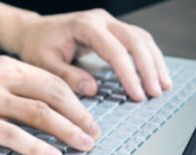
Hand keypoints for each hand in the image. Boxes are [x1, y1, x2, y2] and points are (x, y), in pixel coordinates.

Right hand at [0, 56, 100, 154]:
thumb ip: (11, 89)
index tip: (89, 118)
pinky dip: (36, 146)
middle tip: (94, 134)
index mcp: (5, 67)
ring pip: (38, 113)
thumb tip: (42, 109)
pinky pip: (12, 134)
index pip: (52, 80)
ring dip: (66, 131)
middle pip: (53, 94)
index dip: (77, 101)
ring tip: (82, 145)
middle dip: (79, 116)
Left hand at [1, 9, 171, 100]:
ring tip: (163, 86)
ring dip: (154, 62)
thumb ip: (68, 77)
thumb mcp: (45, 65)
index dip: (128, 74)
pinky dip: (148, 57)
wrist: (32, 32)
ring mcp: (108, 22)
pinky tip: (155, 73)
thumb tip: (92, 89)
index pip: (115, 50)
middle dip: (148, 68)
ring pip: (141, 38)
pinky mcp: (111, 29)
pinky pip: (137, 40)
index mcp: (85, 26)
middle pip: (135, 40)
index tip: (137, 93)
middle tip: (155, 92)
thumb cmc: (36, 46)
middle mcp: (101, 20)